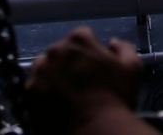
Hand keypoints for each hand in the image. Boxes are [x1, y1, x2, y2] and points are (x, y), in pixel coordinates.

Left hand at [27, 26, 150, 133]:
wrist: (95, 130)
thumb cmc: (114, 99)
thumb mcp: (132, 69)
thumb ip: (124, 49)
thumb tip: (113, 43)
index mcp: (79, 40)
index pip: (83, 36)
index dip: (90, 51)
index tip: (94, 65)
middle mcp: (56, 51)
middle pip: (62, 51)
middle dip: (70, 62)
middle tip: (82, 82)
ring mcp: (41, 71)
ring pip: (45, 67)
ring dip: (54, 75)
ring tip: (68, 93)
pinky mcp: (31, 92)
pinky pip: (36, 87)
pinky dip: (44, 93)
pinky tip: (58, 104)